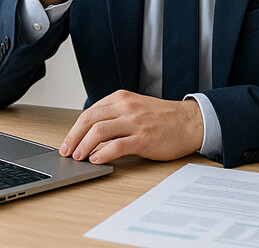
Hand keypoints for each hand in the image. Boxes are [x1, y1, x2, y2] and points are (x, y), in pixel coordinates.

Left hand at [59, 90, 203, 163]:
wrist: (191, 122)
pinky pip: (117, 145)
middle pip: (89, 120)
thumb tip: (91, 132)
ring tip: (79, 157)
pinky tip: (96, 160)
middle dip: (73, 137)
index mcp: (122, 98)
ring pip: (99, 131)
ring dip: (84, 146)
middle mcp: (126, 107)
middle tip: (67, 151)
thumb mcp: (136, 107)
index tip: (68, 141)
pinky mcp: (144, 138)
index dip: (74, 129)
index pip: (89, 112)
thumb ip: (116, 114)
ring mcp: (135, 122)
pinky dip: (102, 154)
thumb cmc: (164, 118)